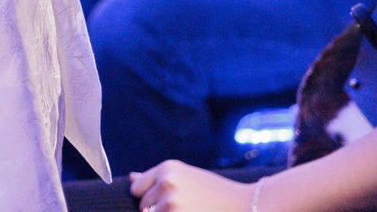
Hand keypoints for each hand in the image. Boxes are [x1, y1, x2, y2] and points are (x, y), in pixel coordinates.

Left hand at [128, 160, 253, 210]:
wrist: (245, 205)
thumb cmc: (215, 193)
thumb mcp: (187, 177)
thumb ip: (157, 178)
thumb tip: (131, 178)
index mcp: (168, 168)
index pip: (137, 188)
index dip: (149, 198)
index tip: (166, 201)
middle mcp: (167, 182)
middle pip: (144, 206)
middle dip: (159, 210)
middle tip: (186, 207)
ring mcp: (171, 202)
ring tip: (191, 211)